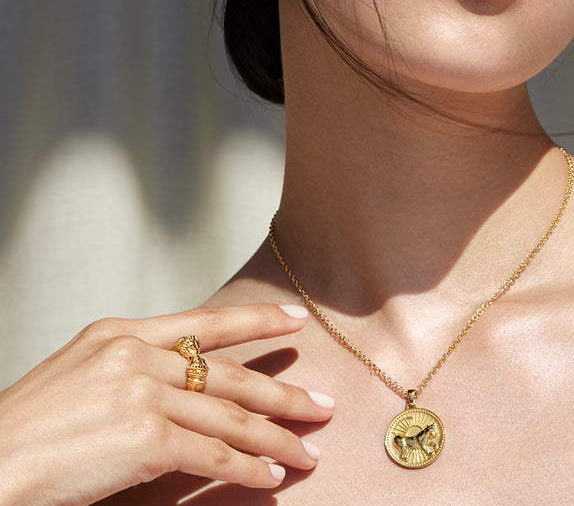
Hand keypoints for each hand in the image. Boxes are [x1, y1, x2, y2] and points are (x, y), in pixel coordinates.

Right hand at [0, 304, 332, 505]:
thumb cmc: (29, 425)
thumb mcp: (83, 372)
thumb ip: (136, 367)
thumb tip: (190, 381)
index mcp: (122, 333)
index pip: (205, 322)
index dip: (256, 321)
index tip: (295, 319)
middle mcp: (137, 354)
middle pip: (230, 373)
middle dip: (283, 393)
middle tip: (322, 404)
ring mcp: (142, 393)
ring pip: (229, 415)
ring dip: (274, 437)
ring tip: (306, 451)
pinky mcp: (144, 437)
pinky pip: (210, 452)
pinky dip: (245, 466)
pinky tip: (268, 476)